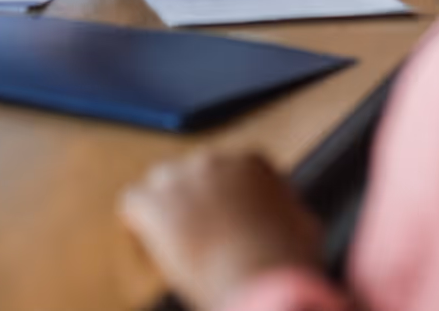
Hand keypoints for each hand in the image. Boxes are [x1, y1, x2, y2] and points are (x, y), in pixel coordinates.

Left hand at [120, 151, 323, 310]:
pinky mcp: (150, 202)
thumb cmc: (286, 259)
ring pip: (160, 184)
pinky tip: (149, 243)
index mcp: (252, 163)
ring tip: (175, 240)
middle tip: (201, 235)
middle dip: (196, 201)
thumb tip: (293, 220)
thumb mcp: (304, 227)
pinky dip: (139, 223)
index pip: (232, 170)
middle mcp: (213, 161)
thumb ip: (291, 212)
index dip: (228, 197)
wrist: (257, 277)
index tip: (230, 219)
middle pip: (194, 174)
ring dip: (167, 207)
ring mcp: (178, 178)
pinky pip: (133, 203)